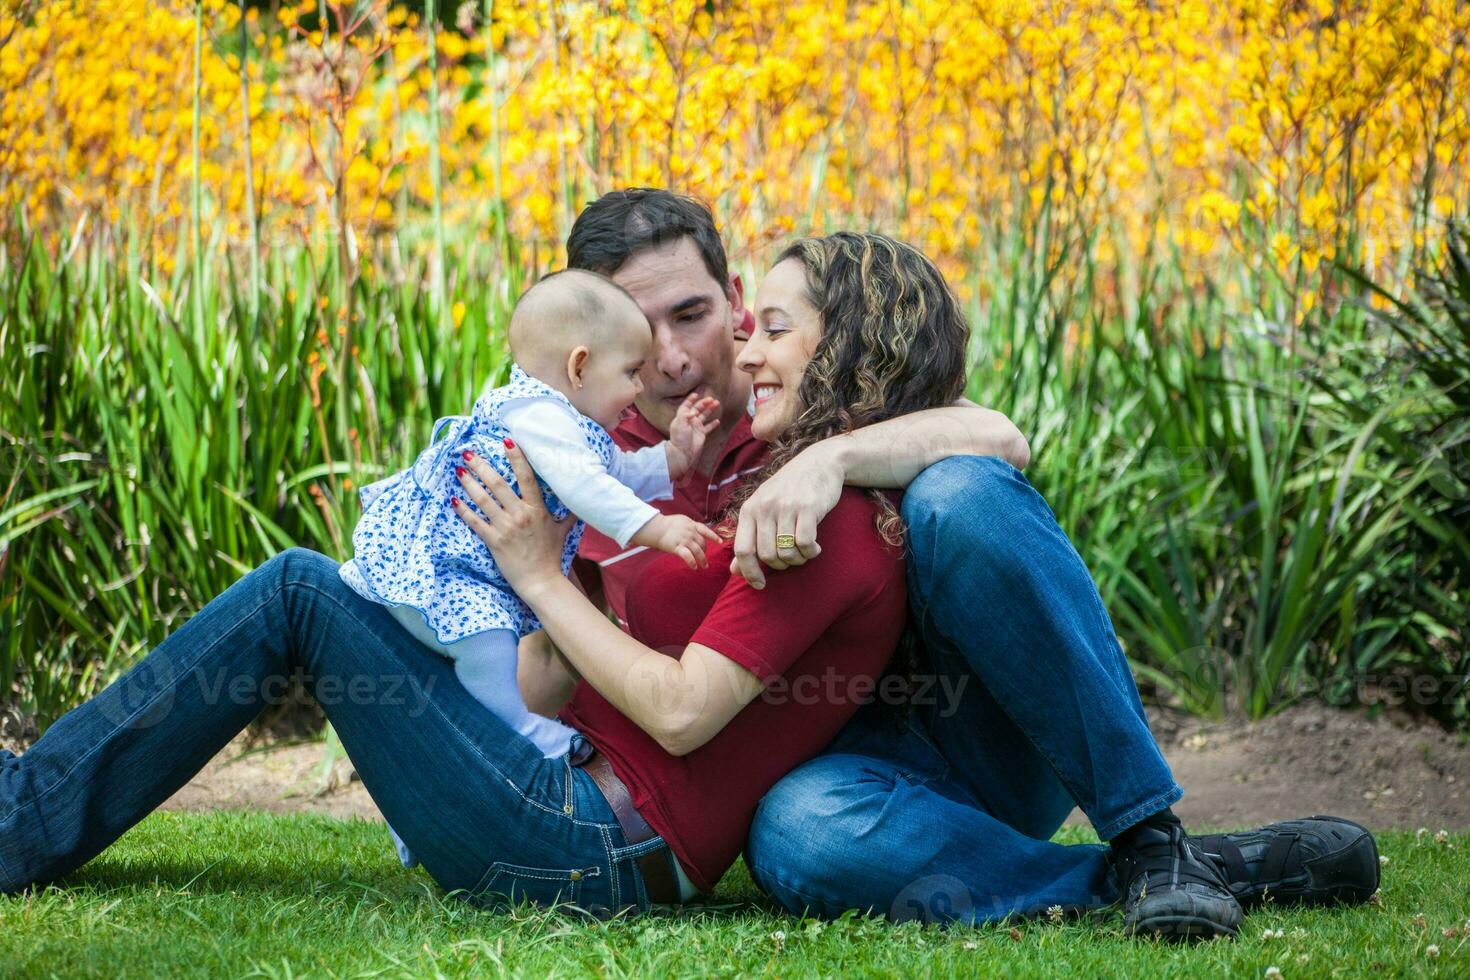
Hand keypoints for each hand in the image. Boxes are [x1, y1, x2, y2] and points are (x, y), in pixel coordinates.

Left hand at [451, 442, 575, 594]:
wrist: (541, 581)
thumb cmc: (551, 556)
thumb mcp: (562, 532)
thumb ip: (569, 515)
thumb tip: (580, 503)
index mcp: (537, 509)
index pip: (526, 477)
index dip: (516, 457)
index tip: (506, 441)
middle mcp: (520, 514)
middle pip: (498, 484)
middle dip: (481, 466)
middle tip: (468, 452)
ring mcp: (505, 528)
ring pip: (483, 500)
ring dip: (469, 483)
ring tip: (459, 471)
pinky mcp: (493, 541)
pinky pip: (475, 522)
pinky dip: (463, 511)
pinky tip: (454, 500)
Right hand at [631, 513, 720, 569]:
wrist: (656, 528)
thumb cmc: (667, 525)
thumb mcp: (682, 521)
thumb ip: (691, 526)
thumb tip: (698, 532)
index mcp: (691, 524)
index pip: (705, 530)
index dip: (714, 536)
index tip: (720, 542)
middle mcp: (690, 532)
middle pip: (702, 543)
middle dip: (704, 551)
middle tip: (704, 558)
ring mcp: (684, 539)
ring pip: (698, 551)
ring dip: (702, 560)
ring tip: (704, 566)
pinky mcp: (677, 547)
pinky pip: (687, 556)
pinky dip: (692, 562)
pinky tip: (694, 567)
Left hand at [664, 393, 720, 479]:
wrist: (683, 452)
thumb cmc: (679, 438)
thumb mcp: (679, 424)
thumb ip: (684, 414)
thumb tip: (692, 411)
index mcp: (682, 417)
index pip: (687, 405)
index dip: (691, 399)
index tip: (696, 394)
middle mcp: (689, 421)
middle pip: (697, 409)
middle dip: (704, 403)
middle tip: (711, 398)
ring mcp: (696, 427)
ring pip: (704, 415)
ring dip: (710, 410)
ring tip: (717, 403)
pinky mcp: (701, 434)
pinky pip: (708, 427)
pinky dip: (713, 424)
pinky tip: (717, 421)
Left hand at [730, 443, 838, 588]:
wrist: (819, 463)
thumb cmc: (789, 490)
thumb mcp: (764, 510)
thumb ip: (749, 539)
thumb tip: (733, 571)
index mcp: (749, 509)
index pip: (742, 550)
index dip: (749, 572)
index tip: (760, 585)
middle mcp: (764, 507)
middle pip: (767, 555)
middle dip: (781, 565)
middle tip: (791, 559)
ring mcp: (786, 506)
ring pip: (787, 552)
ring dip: (798, 559)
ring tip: (804, 551)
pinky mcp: (808, 507)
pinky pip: (805, 544)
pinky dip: (811, 552)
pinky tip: (814, 547)